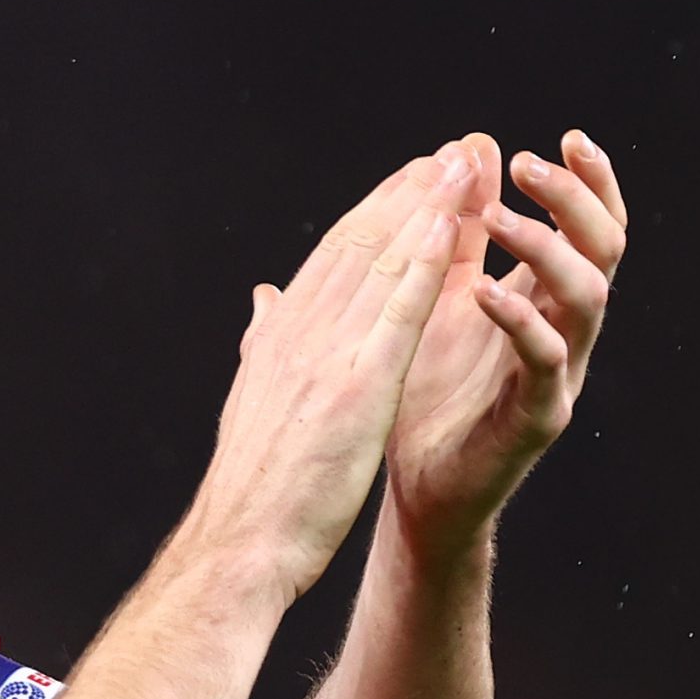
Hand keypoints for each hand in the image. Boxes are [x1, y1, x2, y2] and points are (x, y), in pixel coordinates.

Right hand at [177, 151, 478, 608]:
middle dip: (404, 194)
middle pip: (358, 246)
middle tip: (447, 152)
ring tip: (459, 164)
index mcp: (278, 339)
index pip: (331, 261)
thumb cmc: (251, 492)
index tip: (407, 182)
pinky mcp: (354, 383)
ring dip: (422, 207)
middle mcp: (298, 332)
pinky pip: (396, 310)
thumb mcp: (252, 402)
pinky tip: (448, 225)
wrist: (239, 546)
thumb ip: (264, 345)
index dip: (373, 215)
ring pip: (380, 262)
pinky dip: (422, 261)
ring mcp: (325, 354)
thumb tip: (261, 303)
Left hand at [378, 129, 629, 559]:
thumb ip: (461, 230)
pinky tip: (482, 290)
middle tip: (529, 164)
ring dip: (546, 248)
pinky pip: (544, 364)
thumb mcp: (439, 293)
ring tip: (497, 216)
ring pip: (587, 300)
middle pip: (605, 251)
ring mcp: (558, 375)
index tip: (567, 137)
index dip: (591, 182)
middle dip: (574, 200)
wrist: (412, 486)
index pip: (593, 228)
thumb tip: (476, 145)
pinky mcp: (536, 418)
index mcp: (545, 298)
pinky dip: (518, 322)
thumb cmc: (427, 391)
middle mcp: (565, 331)